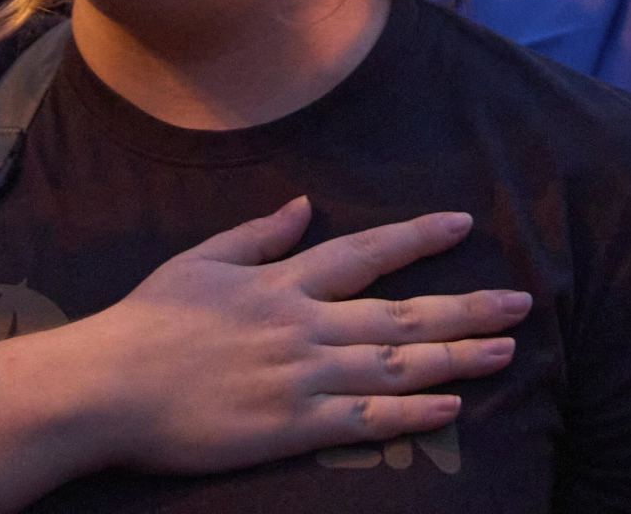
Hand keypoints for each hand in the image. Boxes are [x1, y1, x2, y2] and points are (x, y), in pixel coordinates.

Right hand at [82, 198, 525, 475]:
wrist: (108, 387)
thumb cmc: (148, 323)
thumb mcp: (202, 260)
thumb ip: (260, 235)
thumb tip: (304, 205)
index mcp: (283, 281)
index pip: (366, 251)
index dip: (418, 237)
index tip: (463, 223)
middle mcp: (304, 325)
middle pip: (402, 313)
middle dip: (466, 306)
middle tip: (521, 302)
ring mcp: (302, 377)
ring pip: (397, 366)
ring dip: (457, 357)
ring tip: (505, 349)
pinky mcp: (290, 427)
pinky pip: (366, 420)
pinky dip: (412, 413)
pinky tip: (451, 406)